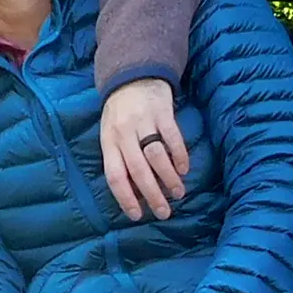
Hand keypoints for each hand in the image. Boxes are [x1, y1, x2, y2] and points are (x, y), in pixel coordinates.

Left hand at [99, 78, 190, 220]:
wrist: (132, 76)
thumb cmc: (120, 114)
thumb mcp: (111, 135)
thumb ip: (120, 159)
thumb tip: (135, 193)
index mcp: (108, 142)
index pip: (114, 175)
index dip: (125, 197)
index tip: (138, 215)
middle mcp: (123, 133)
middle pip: (138, 170)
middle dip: (152, 195)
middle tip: (164, 212)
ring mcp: (143, 122)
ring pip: (157, 156)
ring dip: (169, 178)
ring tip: (178, 193)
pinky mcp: (162, 112)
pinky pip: (173, 138)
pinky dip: (180, 156)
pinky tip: (184, 169)